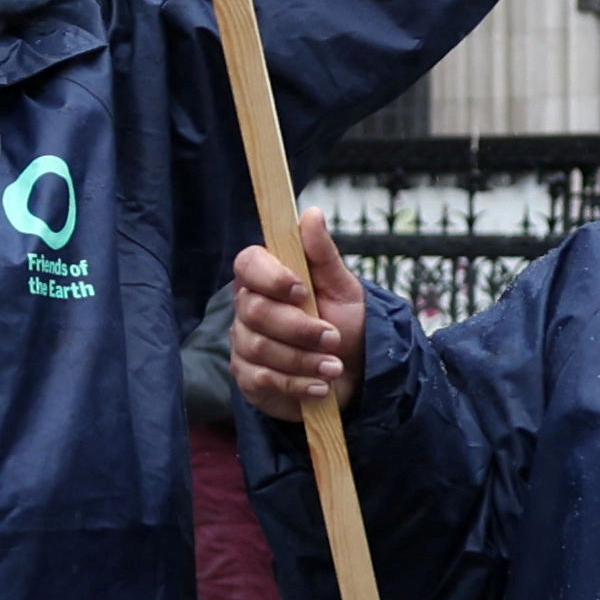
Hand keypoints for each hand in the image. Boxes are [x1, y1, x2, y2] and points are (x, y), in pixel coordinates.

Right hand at [224, 232, 368, 425]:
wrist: (354, 372)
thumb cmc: (345, 323)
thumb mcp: (342, 287)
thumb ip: (323, 254)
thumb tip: (311, 214)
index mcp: (268, 278)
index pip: (247, 264)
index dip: (270, 276)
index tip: (301, 290)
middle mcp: (248, 309)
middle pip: (255, 312)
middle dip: (299, 328)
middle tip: (333, 337)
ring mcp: (244, 344)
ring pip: (260, 349)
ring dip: (304, 359)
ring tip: (334, 366)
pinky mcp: (248, 378)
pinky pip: (263, 380)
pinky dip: (298, 384)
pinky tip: (321, 386)